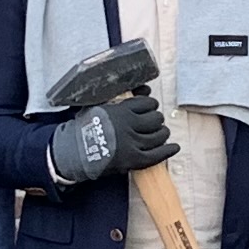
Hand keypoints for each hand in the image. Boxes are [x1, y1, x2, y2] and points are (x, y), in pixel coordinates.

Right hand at [48, 91, 177, 186]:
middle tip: (154, 122)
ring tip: (161, 133)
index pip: (147, 103)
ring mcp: (133, 143)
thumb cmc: (85, 127)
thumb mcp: (99, 105)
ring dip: (162, 133)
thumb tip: (145, 88)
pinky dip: (168, 150)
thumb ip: (121, 95)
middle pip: (155, 119)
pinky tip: (174, 147)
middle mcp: (129, 125)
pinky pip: (157, 155)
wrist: (74, 152)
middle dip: (156, 119)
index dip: (150, 105)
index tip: (149, 108)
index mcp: (121, 109)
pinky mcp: (134, 160)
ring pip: (158, 135)